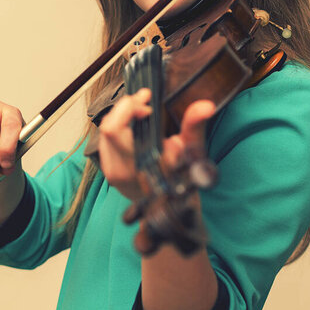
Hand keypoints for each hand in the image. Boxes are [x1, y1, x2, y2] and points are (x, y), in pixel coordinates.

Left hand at [98, 88, 214, 200]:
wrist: (170, 212)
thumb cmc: (182, 182)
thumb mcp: (192, 154)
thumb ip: (194, 127)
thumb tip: (204, 106)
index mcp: (137, 165)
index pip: (114, 129)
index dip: (127, 107)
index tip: (146, 97)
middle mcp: (120, 170)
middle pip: (107, 127)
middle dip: (125, 107)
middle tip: (144, 101)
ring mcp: (111, 172)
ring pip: (104, 132)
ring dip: (121, 116)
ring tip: (141, 111)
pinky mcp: (109, 170)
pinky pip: (106, 141)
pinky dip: (118, 126)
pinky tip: (133, 124)